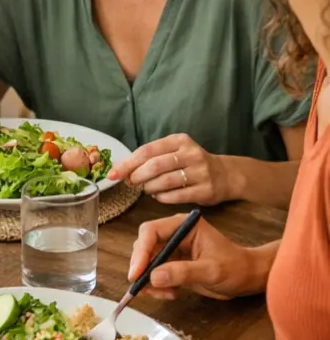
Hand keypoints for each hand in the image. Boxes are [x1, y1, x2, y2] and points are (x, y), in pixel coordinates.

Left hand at [107, 133, 234, 204]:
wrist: (225, 175)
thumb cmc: (190, 163)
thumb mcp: (173, 152)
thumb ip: (151, 158)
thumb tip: (121, 170)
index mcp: (179, 141)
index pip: (147, 150)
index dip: (128, 163)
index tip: (113, 174)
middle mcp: (191, 153)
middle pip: (155, 166)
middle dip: (137, 176)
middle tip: (130, 182)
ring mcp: (201, 172)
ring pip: (164, 181)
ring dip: (149, 188)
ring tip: (145, 189)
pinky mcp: (206, 189)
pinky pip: (176, 196)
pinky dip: (162, 198)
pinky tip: (158, 196)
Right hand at [127, 213, 268, 300]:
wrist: (248, 278)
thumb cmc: (236, 267)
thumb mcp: (211, 271)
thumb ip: (183, 272)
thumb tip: (154, 277)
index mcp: (183, 226)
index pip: (151, 231)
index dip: (141, 251)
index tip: (136, 272)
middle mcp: (174, 234)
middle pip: (144, 246)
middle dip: (142, 267)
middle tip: (141, 286)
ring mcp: (172, 249)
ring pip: (147, 262)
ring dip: (149, 280)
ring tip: (163, 293)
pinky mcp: (172, 263)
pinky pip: (154, 273)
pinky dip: (156, 286)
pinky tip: (169, 294)